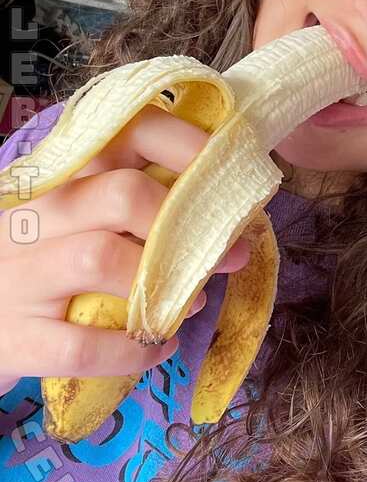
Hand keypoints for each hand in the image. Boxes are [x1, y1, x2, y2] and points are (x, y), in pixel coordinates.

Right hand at [0, 106, 251, 396]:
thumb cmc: (48, 262)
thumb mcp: (80, 216)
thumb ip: (138, 201)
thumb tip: (231, 209)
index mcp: (65, 176)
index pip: (128, 132)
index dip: (186, 145)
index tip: (226, 170)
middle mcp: (38, 216)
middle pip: (123, 194)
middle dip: (187, 225)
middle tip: (229, 254)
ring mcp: (21, 275)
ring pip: (99, 258)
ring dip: (162, 285)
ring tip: (191, 303)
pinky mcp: (16, 338)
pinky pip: (80, 345)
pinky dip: (133, 349)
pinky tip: (158, 347)